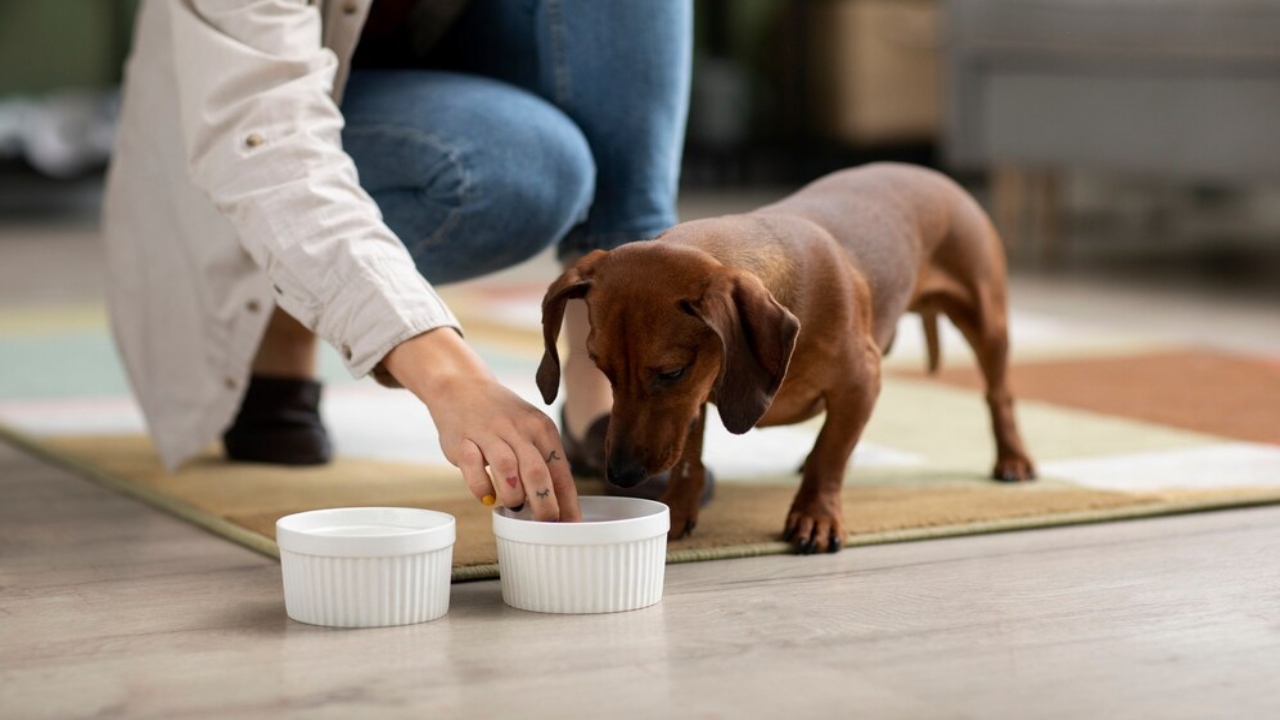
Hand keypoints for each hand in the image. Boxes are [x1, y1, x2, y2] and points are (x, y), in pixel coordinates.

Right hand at [382, 328, 580, 521]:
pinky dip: (482, 488)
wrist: (461, 386)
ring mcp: (488, 433)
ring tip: (516, 506)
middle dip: (544, 504)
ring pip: (507, 469)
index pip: (560, 470)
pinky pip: (474, 468)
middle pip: (537, 472)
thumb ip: (544, 461)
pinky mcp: (462, 441)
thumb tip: (562, 504)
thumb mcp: (530, 430)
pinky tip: (488, 498)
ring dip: (514, 495)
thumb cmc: (502, 417)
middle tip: (546, 524)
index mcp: (541, 428)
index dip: (567, 501)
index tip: (571, 525)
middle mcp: (517, 429)